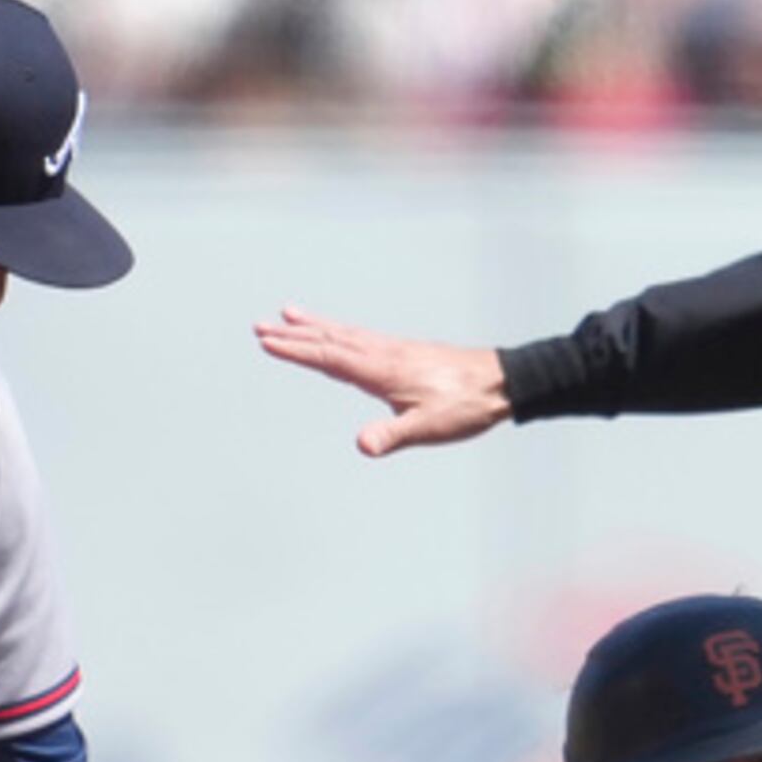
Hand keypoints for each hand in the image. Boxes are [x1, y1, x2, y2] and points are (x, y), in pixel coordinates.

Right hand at [253, 307, 511, 457]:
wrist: (502, 382)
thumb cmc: (466, 406)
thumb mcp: (428, 428)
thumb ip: (392, 436)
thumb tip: (362, 446)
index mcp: (382, 370)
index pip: (330, 357)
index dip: (297, 351)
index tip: (266, 342)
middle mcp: (383, 353)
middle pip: (330, 339)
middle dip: (294, 335)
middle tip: (259, 326)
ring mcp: (393, 350)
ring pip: (344, 333)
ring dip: (313, 327)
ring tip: (287, 315)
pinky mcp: (403, 352)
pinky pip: (360, 336)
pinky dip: (339, 330)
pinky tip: (336, 332)